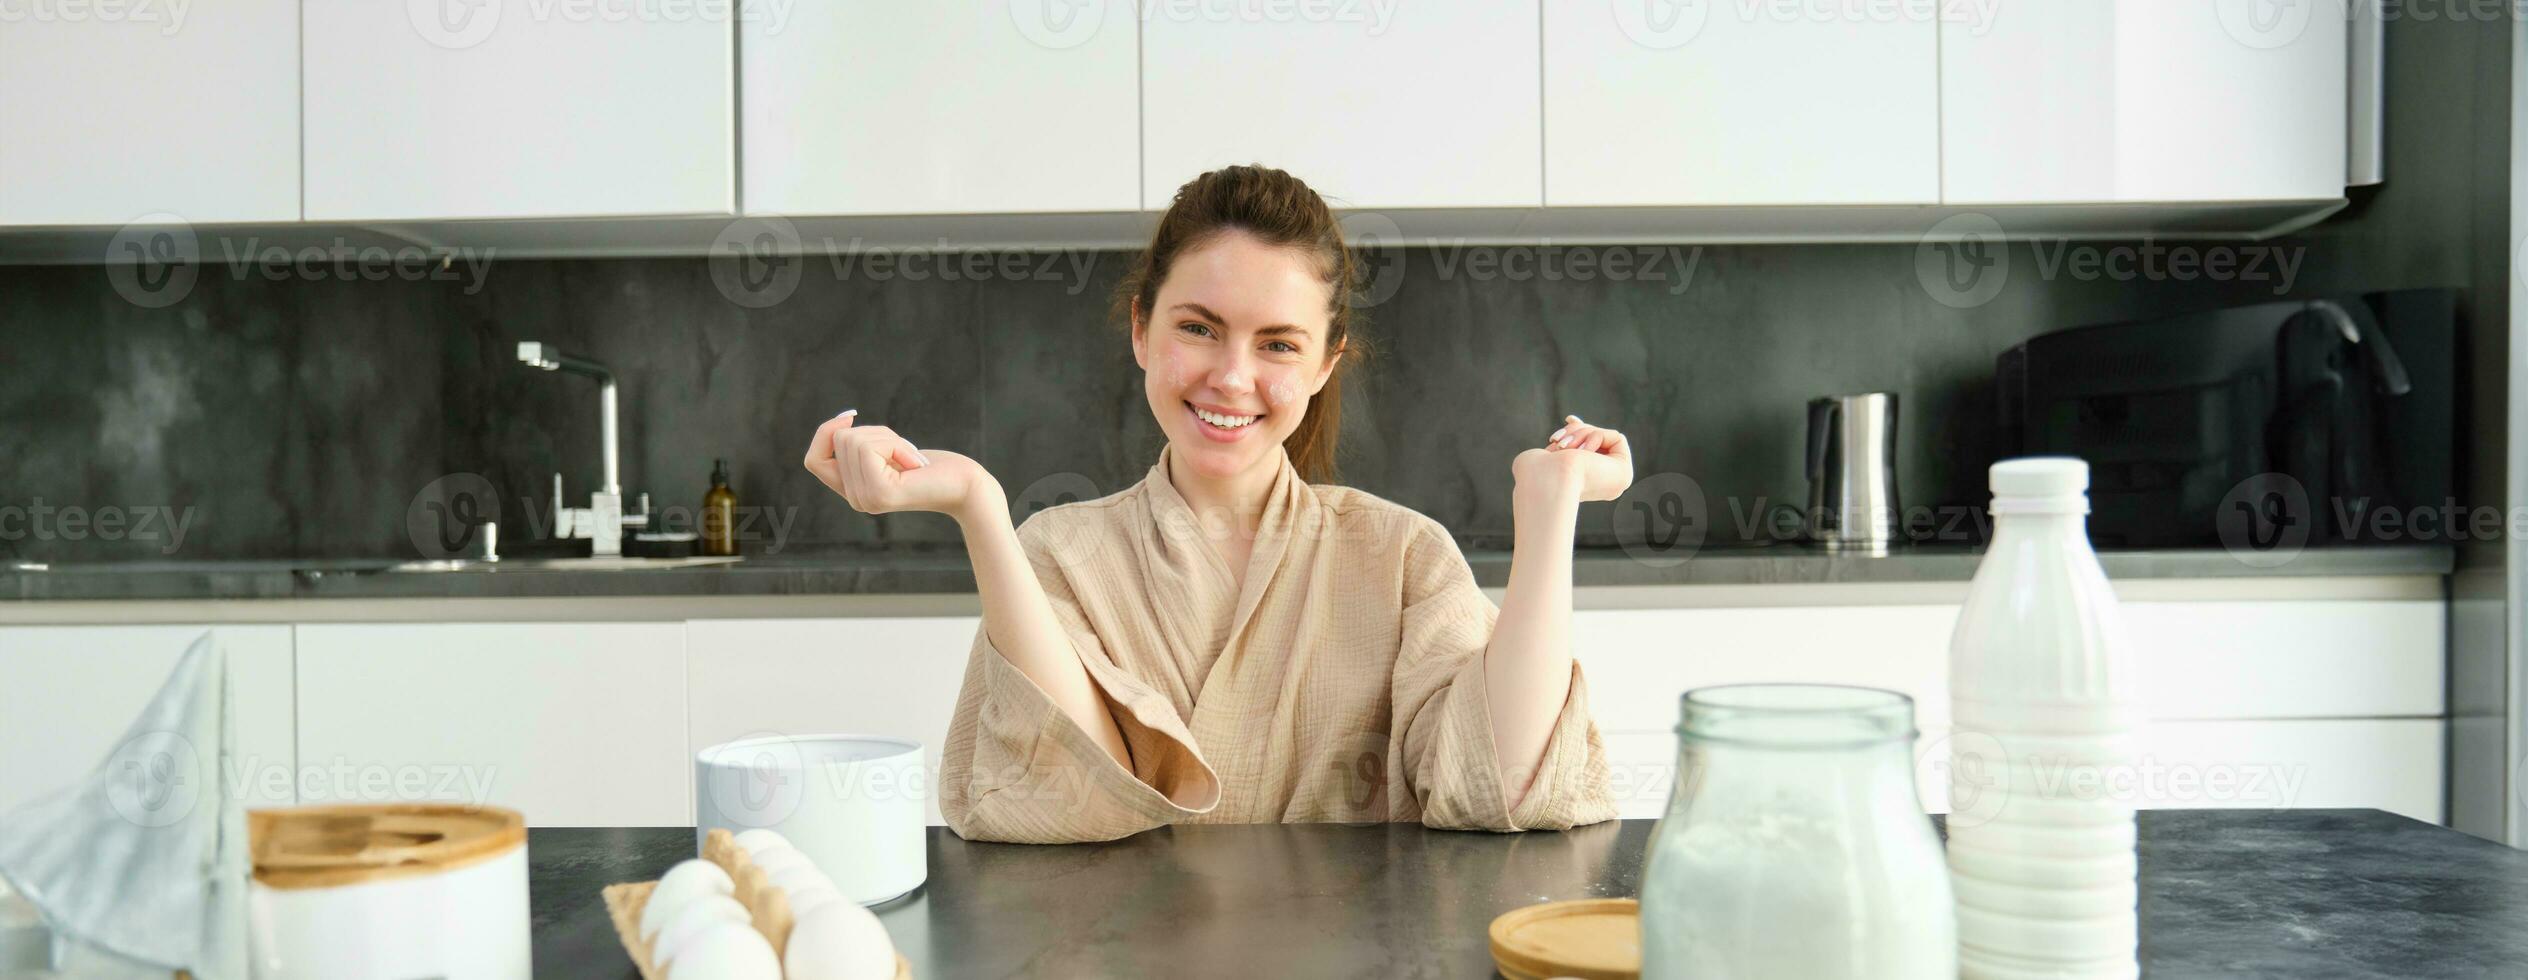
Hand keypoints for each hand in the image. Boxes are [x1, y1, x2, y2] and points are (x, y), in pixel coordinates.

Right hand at [804, 410, 1003, 522]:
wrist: (965, 487)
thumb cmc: (932, 467)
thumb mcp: (890, 451)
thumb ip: (863, 446)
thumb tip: (842, 421)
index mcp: (853, 491)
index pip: (813, 460)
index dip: (825, 433)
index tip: (850, 417)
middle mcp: (854, 499)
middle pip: (838, 440)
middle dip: (875, 432)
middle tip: (906, 452)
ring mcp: (865, 499)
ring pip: (853, 439)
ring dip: (888, 437)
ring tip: (911, 459)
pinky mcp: (880, 493)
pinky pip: (868, 447)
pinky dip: (895, 443)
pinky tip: (915, 464)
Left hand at [1512, 414, 1633, 504]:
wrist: (1545, 482)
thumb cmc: (1540, 470)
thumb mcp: (1554, 449)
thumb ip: (1569, 439)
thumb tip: (1573, 420)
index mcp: (1588, 485)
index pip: (1595, 447)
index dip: (1583, 430)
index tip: (1569, 419)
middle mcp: (1605, 486)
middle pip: (1601, 440)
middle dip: (1579, 431)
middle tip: (1562, 439)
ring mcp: (1615, 483)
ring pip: (1607, 438)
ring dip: (1582, 434)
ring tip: (1564, 446)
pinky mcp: (1623, 475)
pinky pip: (1617, 438)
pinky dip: (1596, 437)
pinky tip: (1582, 452)